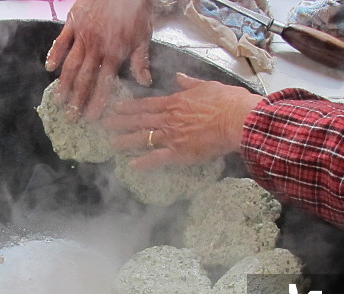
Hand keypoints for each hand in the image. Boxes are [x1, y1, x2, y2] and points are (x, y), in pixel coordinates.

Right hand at [45, 0, 153, 120]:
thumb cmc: (135, 10)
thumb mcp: (144, 36)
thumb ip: (141, 61)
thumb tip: (145, 82)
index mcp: (114, 53)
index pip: (104, 84)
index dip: (97, 102)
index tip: (91, 117)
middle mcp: (96, 48)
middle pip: (84, 79)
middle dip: (77, 100)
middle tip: (71, 117)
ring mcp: (82, 36)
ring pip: (70, 64)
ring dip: (64, 84)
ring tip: (59, 100)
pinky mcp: (72, 23)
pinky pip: (61, 41)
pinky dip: (54, 54)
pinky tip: (49, 68)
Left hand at [103, 73, 263, 168]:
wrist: (238, 119)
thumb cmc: (227, 101)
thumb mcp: (207, 85)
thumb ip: (190, 83)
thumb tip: (179, 77)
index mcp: (175, 102)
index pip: (146, 104)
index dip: (130, 107)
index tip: (116, 107)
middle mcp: (169, 119)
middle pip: (140, 120)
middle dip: (120, 122)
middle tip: (105, 124)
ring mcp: (172, 136)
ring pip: (143, 137)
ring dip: (126, 140)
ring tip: (112, 143)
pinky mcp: (179, 153)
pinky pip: (157, 159)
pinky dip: (144, 163)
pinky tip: (132, 165)